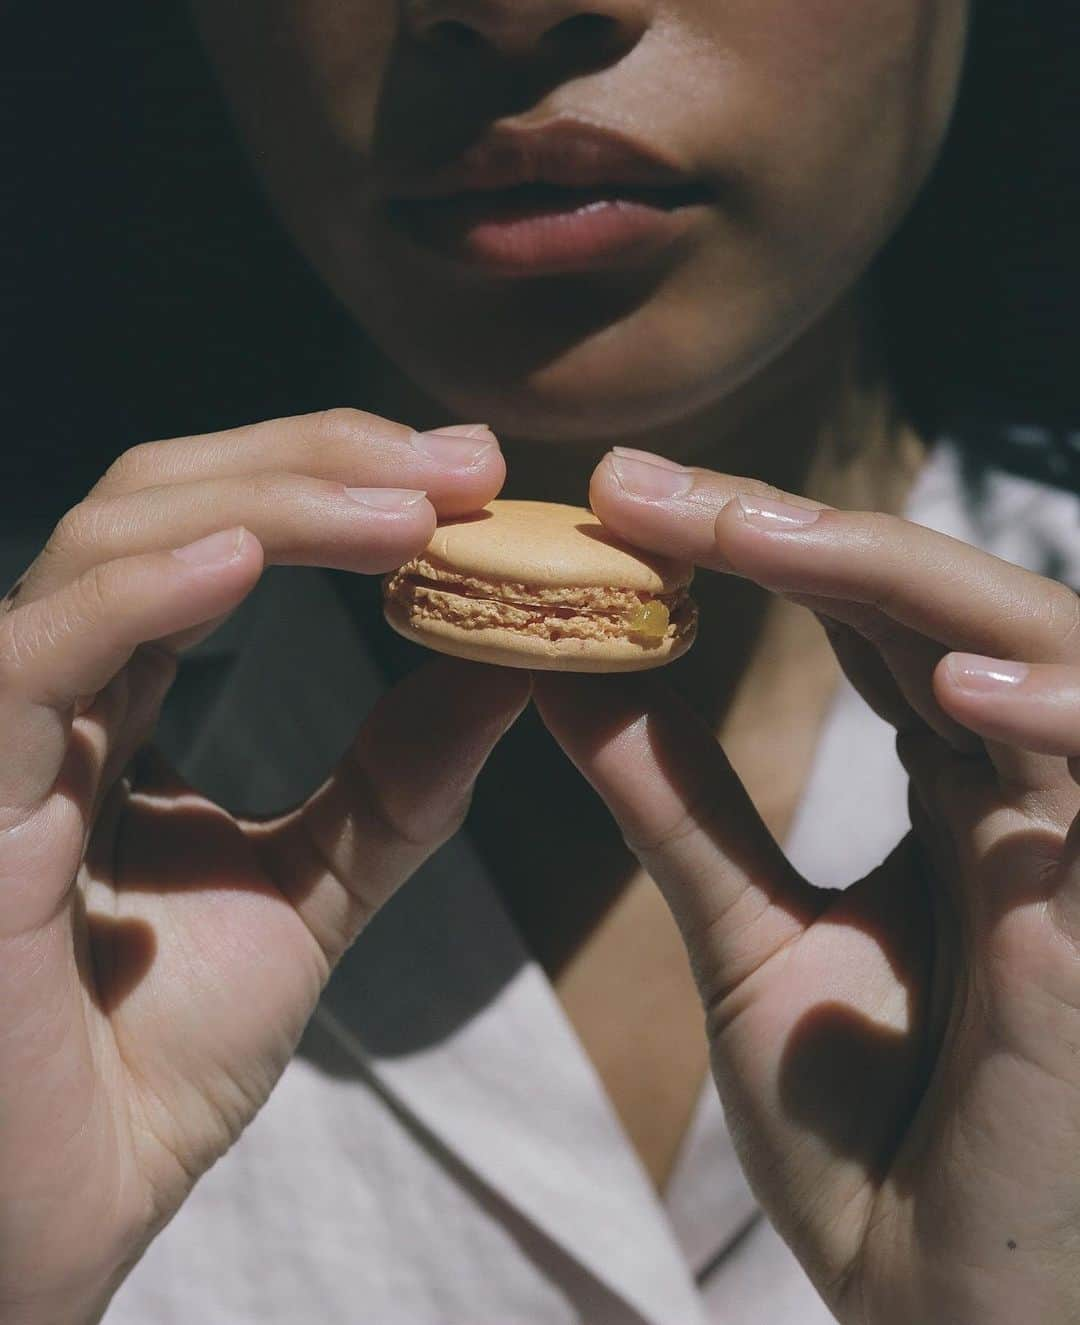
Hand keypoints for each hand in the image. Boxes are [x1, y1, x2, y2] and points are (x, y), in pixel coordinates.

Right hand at [0, 411, 529, 1324]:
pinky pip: (32, 659)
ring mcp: (2, 732)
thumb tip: (505, 663)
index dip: (339, 485)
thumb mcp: (313, 890)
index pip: (220, 531)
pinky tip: (247, 559)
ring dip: (270, 505)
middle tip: (465, 466)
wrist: (67, 1210)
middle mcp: (56, 686)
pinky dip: (138, 593)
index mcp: (122, 698)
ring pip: (110, 544)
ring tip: (416, 509)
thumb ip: (395, 782)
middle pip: (169, 499)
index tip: (474, 482)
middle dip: (321, 463)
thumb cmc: (157, 1060)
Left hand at [536, 450, 1079, 1324]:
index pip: (863, 614)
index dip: (753, 544)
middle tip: (636, 490)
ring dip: (899, 577)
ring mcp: (1076, 844)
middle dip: (791, 529)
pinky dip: (1054, 717)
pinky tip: (947, 686)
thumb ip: (678, 805)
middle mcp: (1024, 785)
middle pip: (930, 599)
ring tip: (751, 538)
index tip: (615, 504)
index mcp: (952, 783)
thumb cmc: (865, 1130)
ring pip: (1038, 644)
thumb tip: (566, 681)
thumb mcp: (747, 937)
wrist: (936, 1307)